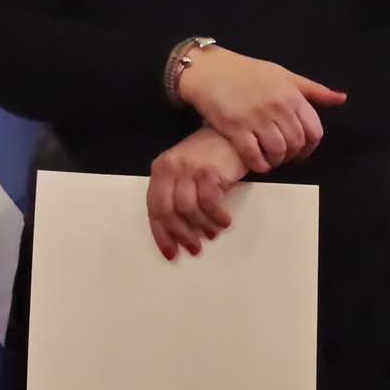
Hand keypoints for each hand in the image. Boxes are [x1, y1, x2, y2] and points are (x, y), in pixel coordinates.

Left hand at [147, 127, 248, 259]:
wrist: (235, 137)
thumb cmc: (212, 158)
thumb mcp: (188, 174)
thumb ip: (179, 196)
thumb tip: (183, 232)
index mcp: (160, 170)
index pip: (154, 207)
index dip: (161, 233)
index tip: (170, 252)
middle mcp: (170, 168)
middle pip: (167, 210)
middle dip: (180, 234)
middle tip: (194, 248)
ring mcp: (188, 168)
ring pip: (187, 209)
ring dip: (201, 227)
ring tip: (213, 233)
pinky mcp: (208, 171)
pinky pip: (208, 203)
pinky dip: (216, 217)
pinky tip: (224, 221)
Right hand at [174, 46, 345, 173]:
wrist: (206, 69)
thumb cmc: (245, 70)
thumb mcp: (282, 74)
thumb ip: (313, 89)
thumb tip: (342, 99)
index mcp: (292, 95)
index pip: (314, 131)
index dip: (310, 147)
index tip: (300, 151)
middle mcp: (277, 108)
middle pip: (296, 144)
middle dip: (292, 156)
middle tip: (283, 157)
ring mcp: (256, 119)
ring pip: (278, 151)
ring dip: (276, 161)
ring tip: (270, 160)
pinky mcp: (234, 128)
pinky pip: (254, 155)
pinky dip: (259, 164)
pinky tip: (257, 163)